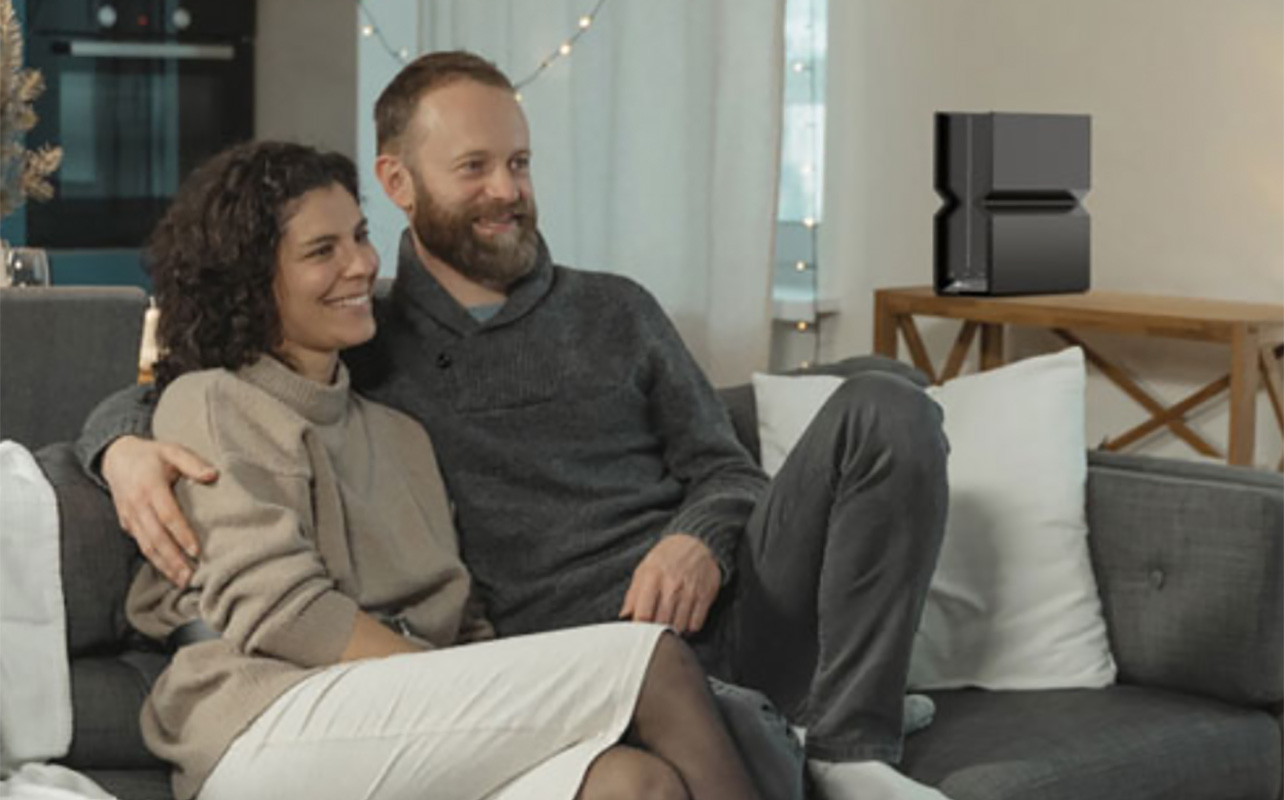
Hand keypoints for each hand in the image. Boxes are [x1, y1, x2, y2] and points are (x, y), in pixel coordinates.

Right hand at [102, 435, 216, 586]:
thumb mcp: (172, 450)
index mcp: (150, 486)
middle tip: (190, 577)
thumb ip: (193, 463)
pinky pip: (140, 543)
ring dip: (163, 565)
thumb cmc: (151, 455)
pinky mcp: (126, 522)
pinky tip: (167, 570)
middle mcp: (138, 504)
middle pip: (155, 537)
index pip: (168, 515)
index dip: (181, 534)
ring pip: (146, 545)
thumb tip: (213, 475)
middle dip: (172, 559)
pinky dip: (153, 559)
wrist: (116, 456)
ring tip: (181, 580)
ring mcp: (129, 515)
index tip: (196, 551)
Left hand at [619, 533, 720, 634]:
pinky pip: (695, 624)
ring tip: (669, 624)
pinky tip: (684, 620)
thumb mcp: (644, 569)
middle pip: (661, 623)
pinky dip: (689, 627)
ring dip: (673, 630)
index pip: (643, 614)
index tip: (639, 630)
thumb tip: (624, 616)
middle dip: (656, 631)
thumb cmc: (666, 558)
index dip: (639, 628)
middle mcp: (672, 585)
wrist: (697, 543)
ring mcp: (690, 591)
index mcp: (652, 577)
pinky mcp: (705, 596)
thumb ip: (633, 595)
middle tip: (654, 629)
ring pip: (679, 627)